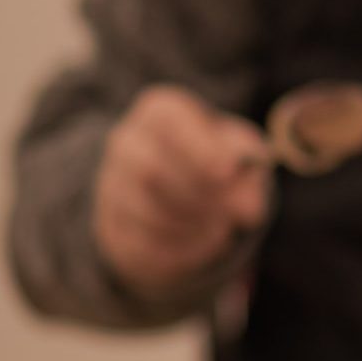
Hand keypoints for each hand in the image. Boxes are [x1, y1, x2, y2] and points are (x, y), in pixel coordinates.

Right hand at [93, 85, 270, 296]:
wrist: (181, 184)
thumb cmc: (214, 155)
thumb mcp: (237, 148)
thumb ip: (247, 171)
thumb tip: (250, 209)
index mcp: (160, 112)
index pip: (167, 118)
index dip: (198, 146)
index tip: (229, 171)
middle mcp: (128, 143)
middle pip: (150, 170)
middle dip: (199, 193)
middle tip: (237, 208)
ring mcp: (112, 186)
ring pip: (145, 211)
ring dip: (193, 223)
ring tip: (224, 224)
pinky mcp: (112, 227)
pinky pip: (142, 245)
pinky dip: (182, 248)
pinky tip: (208, 239)